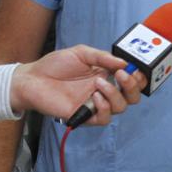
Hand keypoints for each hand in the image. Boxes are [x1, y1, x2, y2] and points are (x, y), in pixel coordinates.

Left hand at [10, 45, 144, 124]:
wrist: (32, 79)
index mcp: (107, 75)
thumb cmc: (54, 65)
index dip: (138, 76)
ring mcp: (95, 104)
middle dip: (133, 86)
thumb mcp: (81, 53)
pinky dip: (104, 107)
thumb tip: (124, 62)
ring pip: (121, 108)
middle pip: (132, 96)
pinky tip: (94, 96)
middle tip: (122, 75)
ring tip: (99, 83)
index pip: (131, 80)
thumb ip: (103, 57)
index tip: (135, 67)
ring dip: (115, 94)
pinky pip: (104, 119)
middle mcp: (104, 91)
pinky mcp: (84, 116)